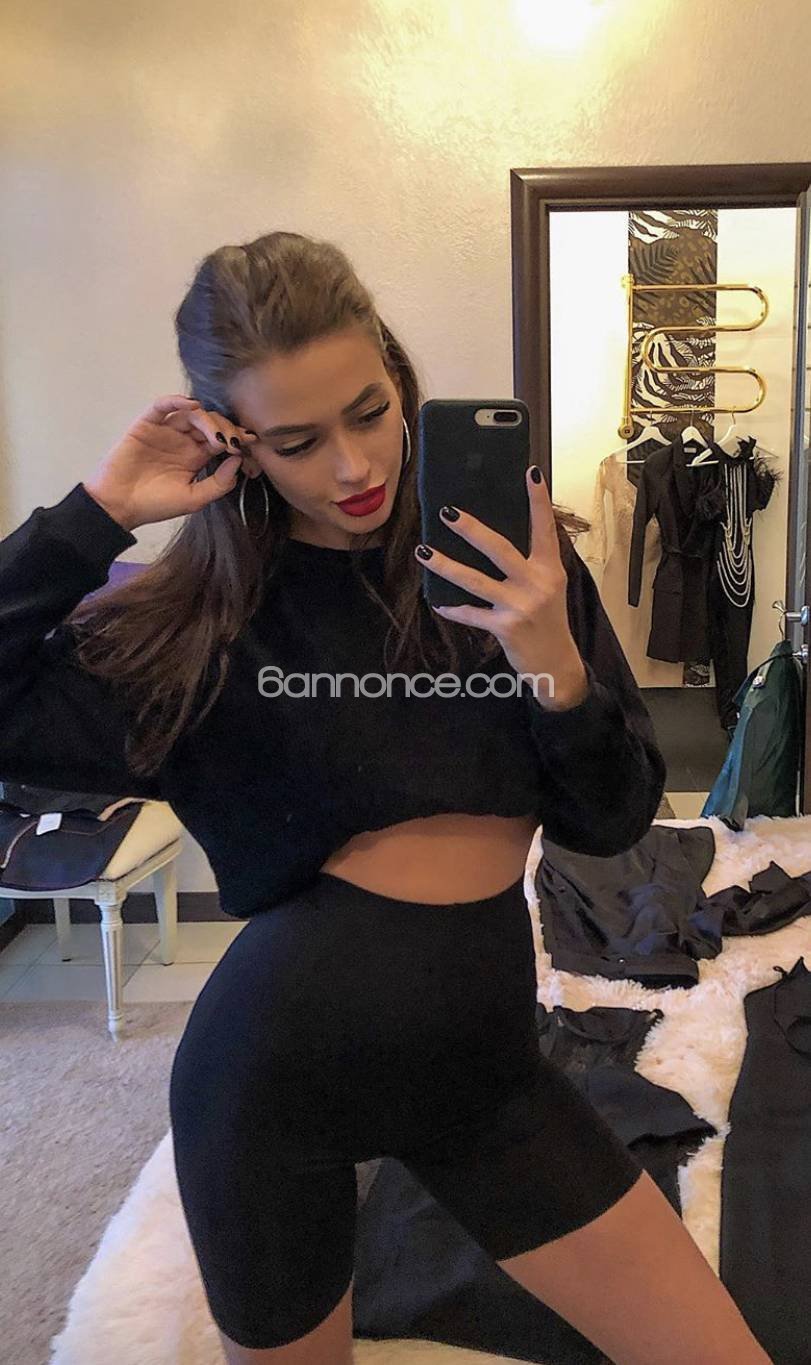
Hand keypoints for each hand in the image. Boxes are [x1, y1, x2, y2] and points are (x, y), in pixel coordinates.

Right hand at [83, 393, 260, 531]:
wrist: (120, 506)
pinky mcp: (146, 425)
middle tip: (234, 441)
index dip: (236, 437)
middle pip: (210, 423)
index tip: (251, 441)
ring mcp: (165, 431)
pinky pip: (162, 407)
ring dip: (207, 420)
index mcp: (196, 457)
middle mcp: (183, 441)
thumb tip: (238, 460)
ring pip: (191, 414)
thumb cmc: (156, 505)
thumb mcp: (194, 499)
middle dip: (226, 428)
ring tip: (216, 435)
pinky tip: (190, 405)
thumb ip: (218, 483)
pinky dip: (176, 401)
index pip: (221, 439)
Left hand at [415, 467, 588, 708]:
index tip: (530, 472)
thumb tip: (495, 538)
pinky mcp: (506, 627)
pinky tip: (438, 603)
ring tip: (423, 552)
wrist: (556, 663)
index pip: (544, 529)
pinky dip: (454, 609)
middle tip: (447, 512)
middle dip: (471, 529)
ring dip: (446, 566)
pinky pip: (472, 614)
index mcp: (549, 569)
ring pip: (475, 580)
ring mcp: (520, 605)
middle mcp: (537, 583)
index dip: (538, 501)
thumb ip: (531, 564)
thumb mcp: (549, 587)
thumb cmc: (549, 620)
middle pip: (499, 549)